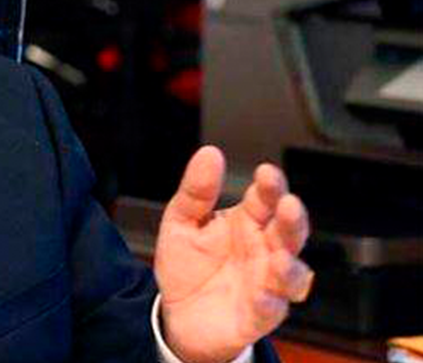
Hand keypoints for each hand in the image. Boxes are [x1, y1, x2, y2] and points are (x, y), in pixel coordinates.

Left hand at [154, 146, 311, 362]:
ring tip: (279, 257)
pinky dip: (270, 303)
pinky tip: (263, 295)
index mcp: (248, 221)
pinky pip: (272, 310)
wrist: (176, 313)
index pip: (266, 199)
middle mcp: (264, 250)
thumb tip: (208, 153)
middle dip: (292, 219)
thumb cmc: (187, 265)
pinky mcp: (260, 315)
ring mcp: (266, 283)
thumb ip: (196, 192)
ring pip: (293, 274)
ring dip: (290, 266)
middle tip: (288, 205)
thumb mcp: (181, 222)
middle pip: (289, 232)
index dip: (270, 186)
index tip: (266, 173)